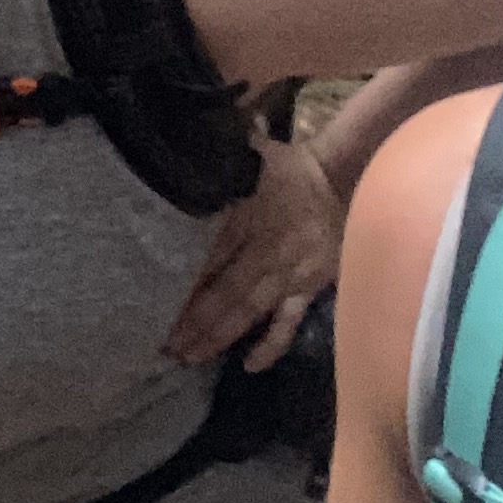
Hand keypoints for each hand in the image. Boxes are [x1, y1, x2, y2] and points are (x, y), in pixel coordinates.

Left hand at [168, 126, 343, 369]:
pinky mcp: (308, 288)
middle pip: (225, 290)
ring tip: (191, 357)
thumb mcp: (255, 153)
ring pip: (248, 311)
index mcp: (248, 217)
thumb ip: (226, 151)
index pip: (210, 256)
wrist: (346, 180)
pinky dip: (270, 346)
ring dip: (219, 336)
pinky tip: (249, 367)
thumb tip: (194, 135)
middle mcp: (266, 250)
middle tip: (165, 345)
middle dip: (194, 320)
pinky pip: (288, 322)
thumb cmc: (291, 167)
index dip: (185, 282)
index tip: (156, 303)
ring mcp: (288, 273)